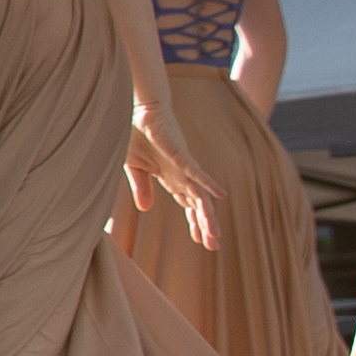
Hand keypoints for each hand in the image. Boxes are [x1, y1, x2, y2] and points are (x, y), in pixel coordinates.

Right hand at [130, 104, 218, 242]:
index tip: (200, 241)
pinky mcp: (180, 154)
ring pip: (200, 195)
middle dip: (205, 225)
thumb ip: (142, 188)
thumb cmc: (136, 134)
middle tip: (213, 246)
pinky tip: (221, 195)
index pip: (188, 204)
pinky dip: (208, 183)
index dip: (195, 222)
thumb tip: (145, 209)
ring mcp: (183, 166)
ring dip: (207, 215)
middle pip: (198, 205)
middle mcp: (182, 175)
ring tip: (214, 235)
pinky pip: (196, 172)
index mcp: (170, 178)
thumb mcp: (135, 168)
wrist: (138, 109)